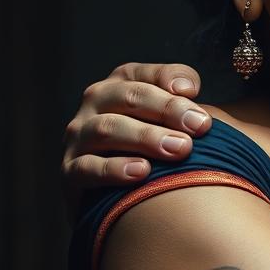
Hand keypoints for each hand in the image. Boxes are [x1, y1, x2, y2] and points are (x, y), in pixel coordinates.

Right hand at [62, 62, 210, 217]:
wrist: (117, 196)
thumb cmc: (157, 150)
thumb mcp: (171, 121)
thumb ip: (184, 102)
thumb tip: (190, 89)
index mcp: (121, 83)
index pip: (145, 73)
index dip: (170, 79)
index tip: (196, 92)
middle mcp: (96, 104)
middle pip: (129, 96)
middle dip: (167, 109)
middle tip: (200, 127)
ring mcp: (79, 137)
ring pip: (107, 129)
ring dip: (146, 137)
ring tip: (180, 149)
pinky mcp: (70, 171)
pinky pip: (88, 167)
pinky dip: (115, 169)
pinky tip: (142, 172)